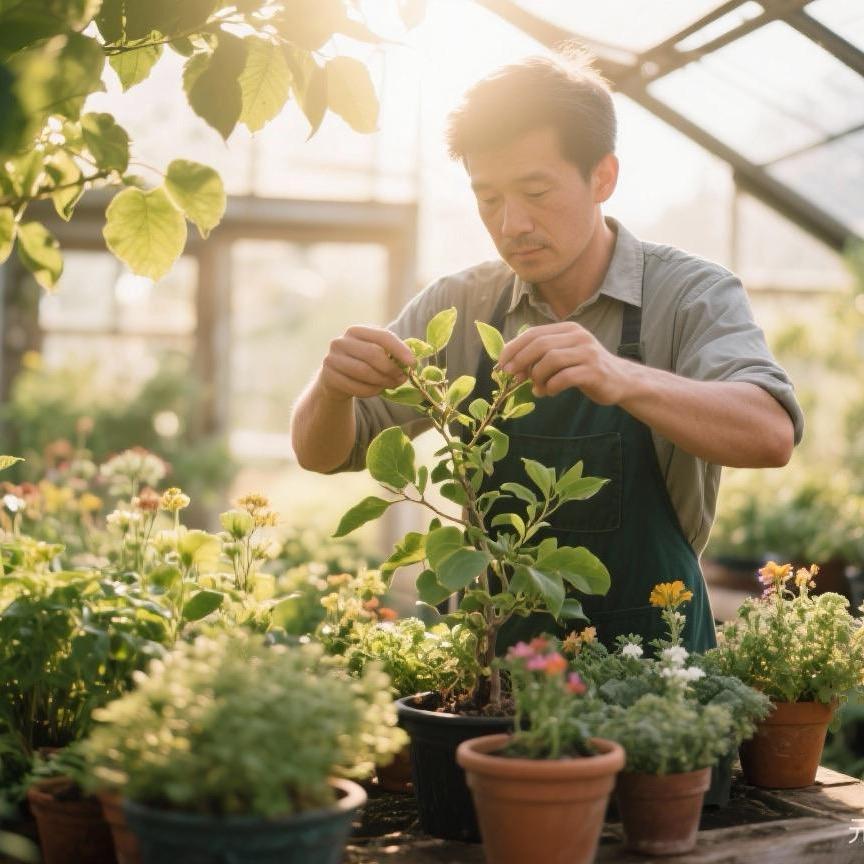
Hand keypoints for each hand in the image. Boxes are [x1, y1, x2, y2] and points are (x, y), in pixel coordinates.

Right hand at [318, 326, 414, 401]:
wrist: (335, 379)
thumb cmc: (362, 363)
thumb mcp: (375, 352)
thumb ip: (392, 353)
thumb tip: (411, 363)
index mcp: (356, 330)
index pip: (382, 336)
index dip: (399, 349)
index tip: (412, 363)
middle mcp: (341, 341)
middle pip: (373, 354)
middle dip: (391, 368)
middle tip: (402, 378)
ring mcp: (332, 359)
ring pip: (365, 372)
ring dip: (383, 381)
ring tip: (392, 384)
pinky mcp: (328, 376)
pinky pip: (356, 387)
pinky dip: (371, 391)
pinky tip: (377, 390)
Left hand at [497, 322, 629, 402]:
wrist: (619, 380)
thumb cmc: (584, 368)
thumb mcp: (563, 355)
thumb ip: (540, 356)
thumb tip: (509, 364)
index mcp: (567, 329)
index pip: (533, 333)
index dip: (514, 348)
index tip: (501, 364)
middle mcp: (578, 337)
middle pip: (540, 345)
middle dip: (521, 361)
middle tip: (513, 377)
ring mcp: (587, 353)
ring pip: (550, 361)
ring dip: (537, 377)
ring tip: (537, 388)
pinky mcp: (594, 371)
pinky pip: (564, 378)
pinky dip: (551, 387)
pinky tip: (549, 392)